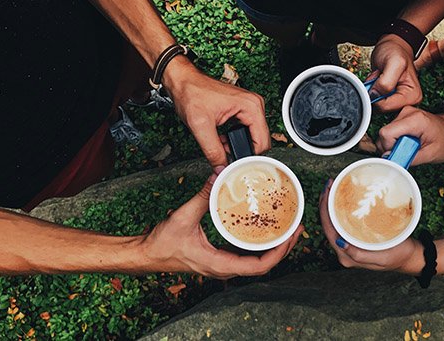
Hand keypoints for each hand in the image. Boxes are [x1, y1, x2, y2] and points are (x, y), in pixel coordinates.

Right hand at [140, 173, 303, 278]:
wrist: (146, 255)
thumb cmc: (161, 244)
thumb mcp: (183, 216)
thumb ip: (203, 196)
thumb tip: (219, 176)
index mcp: (218, 264)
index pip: (258, 266)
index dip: (279, 253)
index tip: (291, 236)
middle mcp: (223, 268)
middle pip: (263, 265)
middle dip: (283, 248)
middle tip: (297, 228)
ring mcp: (222, 265)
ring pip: (256, 262)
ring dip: (274, 248)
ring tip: (288, 229)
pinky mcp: (219, 259)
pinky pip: (246, 256)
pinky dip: (259, 245)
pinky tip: (265, 231)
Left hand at [163, 56, 270, 167]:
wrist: (183, 81)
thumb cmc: (191, 93)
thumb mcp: (200, 126)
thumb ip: (213, 150)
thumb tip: (221, 168)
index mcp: (251, 106)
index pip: (263, 142)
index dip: (249, 157)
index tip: (235, 165)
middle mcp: (254, 105)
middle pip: (260, 141)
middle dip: (243, 152)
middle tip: (226, 158)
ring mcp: (249, 107)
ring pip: (253, 137)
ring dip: (238, 146)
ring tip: (222, 148)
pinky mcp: (243, 110)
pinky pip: (246, 131)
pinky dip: (235, 140)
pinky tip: (222, 141)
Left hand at [318, 180, 421, 274]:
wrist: (408, 258)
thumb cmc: (397, 257)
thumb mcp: (381, 257)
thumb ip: (360, 255)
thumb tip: (340, 243)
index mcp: (346, 255)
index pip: (328, 229)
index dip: (323, 209)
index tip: (326, 191)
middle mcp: (344, 249)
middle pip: (327, 223)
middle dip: (325, 203)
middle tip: (329, 184)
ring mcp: (348, 243)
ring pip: (333, 222)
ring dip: (331, 205)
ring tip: (333, 188)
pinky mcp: (354, 238)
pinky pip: (342, 222)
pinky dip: (339, 209)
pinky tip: (342, 199)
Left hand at [368, 34, 422, 112]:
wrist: (391, 47)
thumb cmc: (396, 52)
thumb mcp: (394, 63)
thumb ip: (386, 82)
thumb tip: (375, 96)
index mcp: (412, 96)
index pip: (387, 107)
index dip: (377, 96)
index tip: (378, 82)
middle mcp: (406, 102)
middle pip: (381, 108)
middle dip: (375, 92)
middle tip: (379, 77)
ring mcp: (396, 101)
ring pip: (376, 105)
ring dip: (372, 91)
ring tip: (379, 78)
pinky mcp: (388, 99)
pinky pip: (373, 101)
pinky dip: (370, 90)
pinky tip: (377, 81)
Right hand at [377, 106, 443, 164]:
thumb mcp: (431, 155)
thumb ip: (410, 158)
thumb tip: (390, 160)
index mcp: (414, 120)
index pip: (386, 133)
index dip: (389, 147)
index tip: (400, 153)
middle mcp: (406, 113)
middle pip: (384, 133)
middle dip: (392, 147)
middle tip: (408, 151)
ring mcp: (403, 113)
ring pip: (386, 133)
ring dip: (395, 144)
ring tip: (411, 146)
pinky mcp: (401, 117)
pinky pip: (390, 131)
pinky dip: (396, 140)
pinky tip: (408, 141)